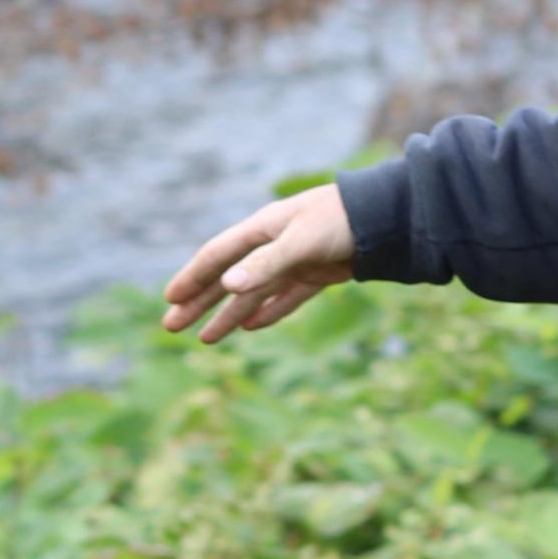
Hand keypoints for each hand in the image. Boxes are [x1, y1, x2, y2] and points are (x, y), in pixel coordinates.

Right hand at [160, 184, 356, 344]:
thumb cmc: (339, 221)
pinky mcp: (316, 275)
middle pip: (228, 278)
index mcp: (262, 229)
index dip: (193, 277)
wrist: (386, 219)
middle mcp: (273, 245)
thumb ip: (265, 264)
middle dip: (199, 303)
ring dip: (227, 315)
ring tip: (205, 339)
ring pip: (252, 294)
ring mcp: (294, 261)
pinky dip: (266, 312)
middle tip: (171, 326)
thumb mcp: (299, 241)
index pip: (217, 256)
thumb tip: (228, 286)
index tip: (171, 299)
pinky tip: (249, 326)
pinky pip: (284, 298)